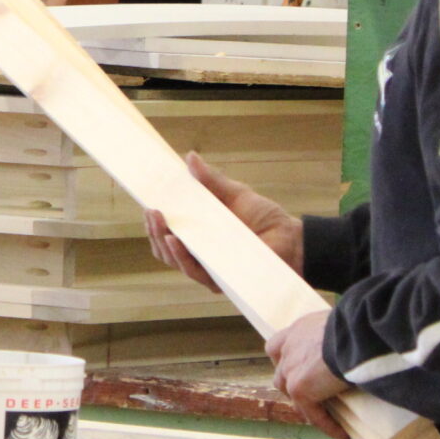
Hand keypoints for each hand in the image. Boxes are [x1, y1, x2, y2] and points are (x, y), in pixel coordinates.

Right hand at [146, 151, 303, 290]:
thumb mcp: (234, 193)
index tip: (147, 203)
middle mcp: (199, 255)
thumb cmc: (264, 218)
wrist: (292, 240)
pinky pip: (194, 272)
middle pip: (165, 247)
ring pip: (174, 260)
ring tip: (158, 222)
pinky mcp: (220, 281)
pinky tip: (175, 241)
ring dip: (162, 241)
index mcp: (199, 235)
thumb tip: (190, 157)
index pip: (167, 231)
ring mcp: (208, 270)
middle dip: (154, 230)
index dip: (153, 221)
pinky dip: (181, 256)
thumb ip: (210, 180)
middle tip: (151, 211)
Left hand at [267, 310, 349, 438]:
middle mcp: (289, 347)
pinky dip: (326, 424)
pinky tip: (342, 433)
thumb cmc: (360, 326)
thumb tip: (359, 342)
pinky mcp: (300, 389)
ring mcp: (291, 369)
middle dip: (294, 386)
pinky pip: (312, 414)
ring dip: (307, 406)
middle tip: (316, 398)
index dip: (285, 360)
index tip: (298, 370)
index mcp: (299, 329)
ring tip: (326, 416)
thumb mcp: (346, 325)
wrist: (356, 335)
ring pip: (292, 395)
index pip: (278, 346)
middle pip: (281, 374)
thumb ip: (341, 336)